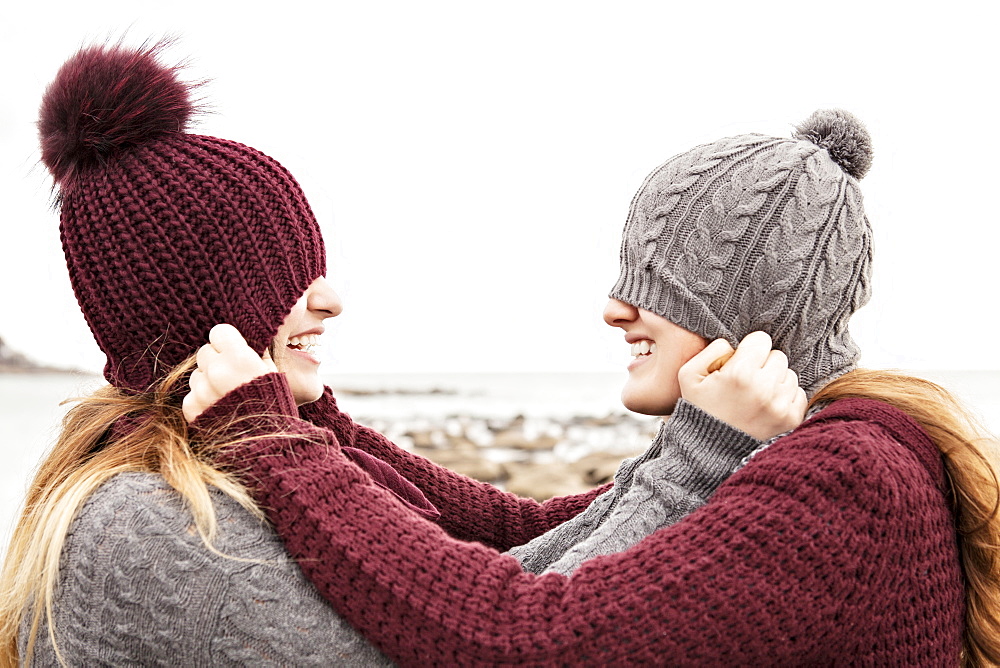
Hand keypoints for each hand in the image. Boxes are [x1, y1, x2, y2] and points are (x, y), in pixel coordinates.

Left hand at [182, 324, 278, 422]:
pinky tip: (219, 408)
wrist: (264, 444)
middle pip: (205, 352)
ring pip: (197, 373)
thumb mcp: (274, 374)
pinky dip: (202, 399)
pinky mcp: (191, 407)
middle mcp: (217, 371)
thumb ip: (257, 354)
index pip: (219, 332)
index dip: (227, 341)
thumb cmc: (274, 406)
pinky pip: (192, 393)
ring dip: (208, 380)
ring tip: (226, 395)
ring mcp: (202, 390)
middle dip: (217, 360)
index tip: (234, 350)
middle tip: (232, 375)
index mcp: (239, 358)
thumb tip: (249, 341)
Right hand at [677, 332, 806, 440]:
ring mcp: (780, 405)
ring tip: (755, 396)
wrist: (710, 453)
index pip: (761, 340)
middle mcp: (764, 388)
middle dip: (762, 365)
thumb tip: (735, 344)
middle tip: (746, 381)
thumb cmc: (699, 410)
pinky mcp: (791, 420)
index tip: (740, 362)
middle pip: (778, 356)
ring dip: (775, 381)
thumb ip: (712, 350)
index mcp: (740, 373)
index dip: (749, 348)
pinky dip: (784, 397)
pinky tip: (765, 407)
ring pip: (789, 374)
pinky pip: (798, 394)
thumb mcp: (688, 375)